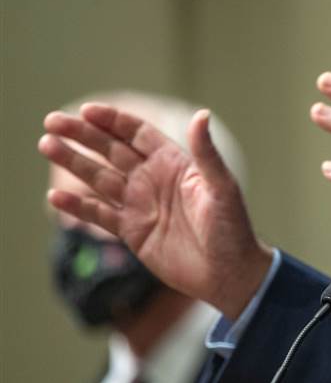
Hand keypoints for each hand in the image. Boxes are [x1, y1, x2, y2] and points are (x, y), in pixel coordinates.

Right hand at [39, 105, 271, 319]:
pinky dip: (77, 206)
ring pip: (99, 178)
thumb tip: (202, 115)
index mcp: (174, 163)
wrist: (228, 273)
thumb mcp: (221, 187)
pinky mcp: (132, 231)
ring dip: (73, 163)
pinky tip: (54, 197)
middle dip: (83, 135)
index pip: (138, 134)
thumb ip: (207, 153)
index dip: (113, 121)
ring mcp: (140, 205)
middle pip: (111, 150)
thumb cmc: (233, 227)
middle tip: (52, 121)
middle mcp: (153, 179)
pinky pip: (100, 214)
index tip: (87, 110)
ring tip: (45, 145)